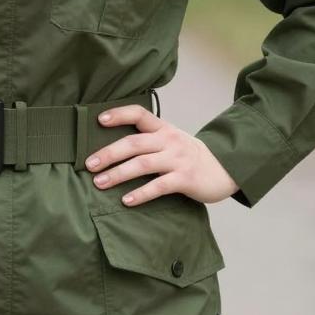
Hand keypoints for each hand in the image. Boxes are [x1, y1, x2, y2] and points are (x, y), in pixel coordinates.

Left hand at [85, 104, 239, 205]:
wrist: (225, 169)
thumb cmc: (188, 156)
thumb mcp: (170, 140)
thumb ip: (148, 140)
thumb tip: (111, 148)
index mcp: (163, 128)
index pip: (139, 114)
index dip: (119, 114)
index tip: (99, 120)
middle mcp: (169, 140)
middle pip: (134, 143)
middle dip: (109, 153)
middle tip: (89, 164)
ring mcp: (177, 159)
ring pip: (142, 164)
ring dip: (118, 174)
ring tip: (99, 183)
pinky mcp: (185, 179)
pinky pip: (159, 186)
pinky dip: (141, 193)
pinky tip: (126, 200)